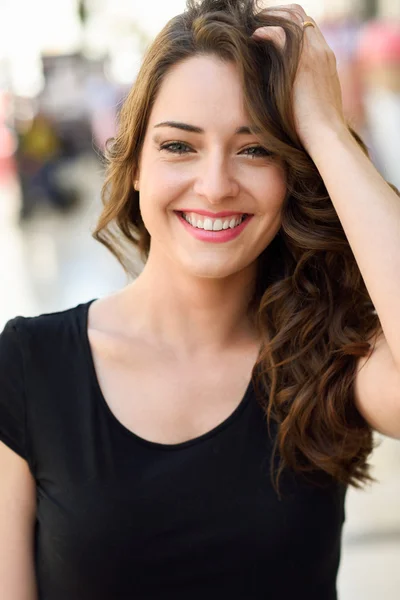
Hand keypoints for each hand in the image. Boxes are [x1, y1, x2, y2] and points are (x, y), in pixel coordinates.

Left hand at [252, 4, 346, 153]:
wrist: (325, 134)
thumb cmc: (316, 128)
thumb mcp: (312, 103)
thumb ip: (303, 90)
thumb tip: (284, 93)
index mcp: (326, 59)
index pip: (308, 27)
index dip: (287, 23)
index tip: (269, 30)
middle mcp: (322, 50)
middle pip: (300, 15)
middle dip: (277, 14)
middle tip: (257, 23)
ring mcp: (314, 53)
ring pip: (291, 17)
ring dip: (269, 18)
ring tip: (253, 27)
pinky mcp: (303, 61)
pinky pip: (280, 33)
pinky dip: (264, 31)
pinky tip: (253, 38)